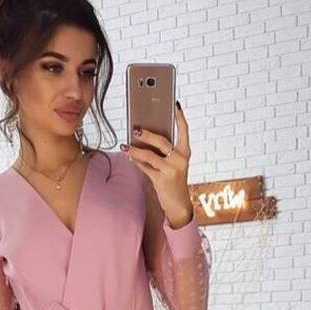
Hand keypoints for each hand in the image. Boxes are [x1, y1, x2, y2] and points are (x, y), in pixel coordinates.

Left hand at [123, 102, 193, 227]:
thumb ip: (164, 151)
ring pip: (149, 155)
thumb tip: (144, 137)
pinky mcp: (162, 180)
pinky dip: (137, 162)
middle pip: (161, 141)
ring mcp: (171, 170)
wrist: (178, 204)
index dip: (180, 117)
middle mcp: (180, 159)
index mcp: (185, 152)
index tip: (175, 105)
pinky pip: (145, 167)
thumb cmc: (173, 181)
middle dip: (147, 134)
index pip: (184, 131)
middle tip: (135, 129)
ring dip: (135, 150)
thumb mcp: (174, 164)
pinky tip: (130, 157)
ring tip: (125, 146)